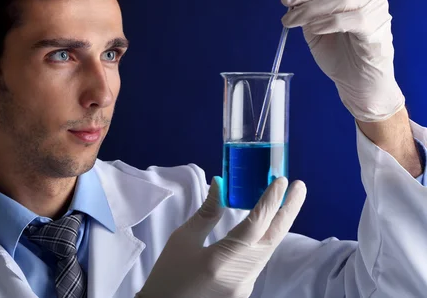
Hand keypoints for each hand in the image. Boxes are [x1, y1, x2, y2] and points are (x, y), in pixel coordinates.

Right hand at [136, 176, 306, 297]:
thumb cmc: (167, 276)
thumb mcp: (182, 240)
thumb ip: (207, 213)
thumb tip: (220, 184)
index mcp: (221, 261)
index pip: (254, 225)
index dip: (270, 200)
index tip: (281, 180)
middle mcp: (240, 276)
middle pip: (272, 238)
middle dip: (288, 210)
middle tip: (299, 186)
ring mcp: (245, 286)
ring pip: (268, 249)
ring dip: (278, 223)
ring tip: (284, 199)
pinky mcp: (244, 289)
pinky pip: (259, 258)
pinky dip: (265, 237)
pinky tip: (266, 224)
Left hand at [281, 0, 404, 121]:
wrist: (356, 81)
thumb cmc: (337, 51)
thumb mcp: (313, 24)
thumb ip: (306, 6)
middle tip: (285, 1)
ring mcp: (375, 11)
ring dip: (310, 8)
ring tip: (291, 21)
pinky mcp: (376, 30)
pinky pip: (352, 19)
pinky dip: (328, 22)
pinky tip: (313, 29)